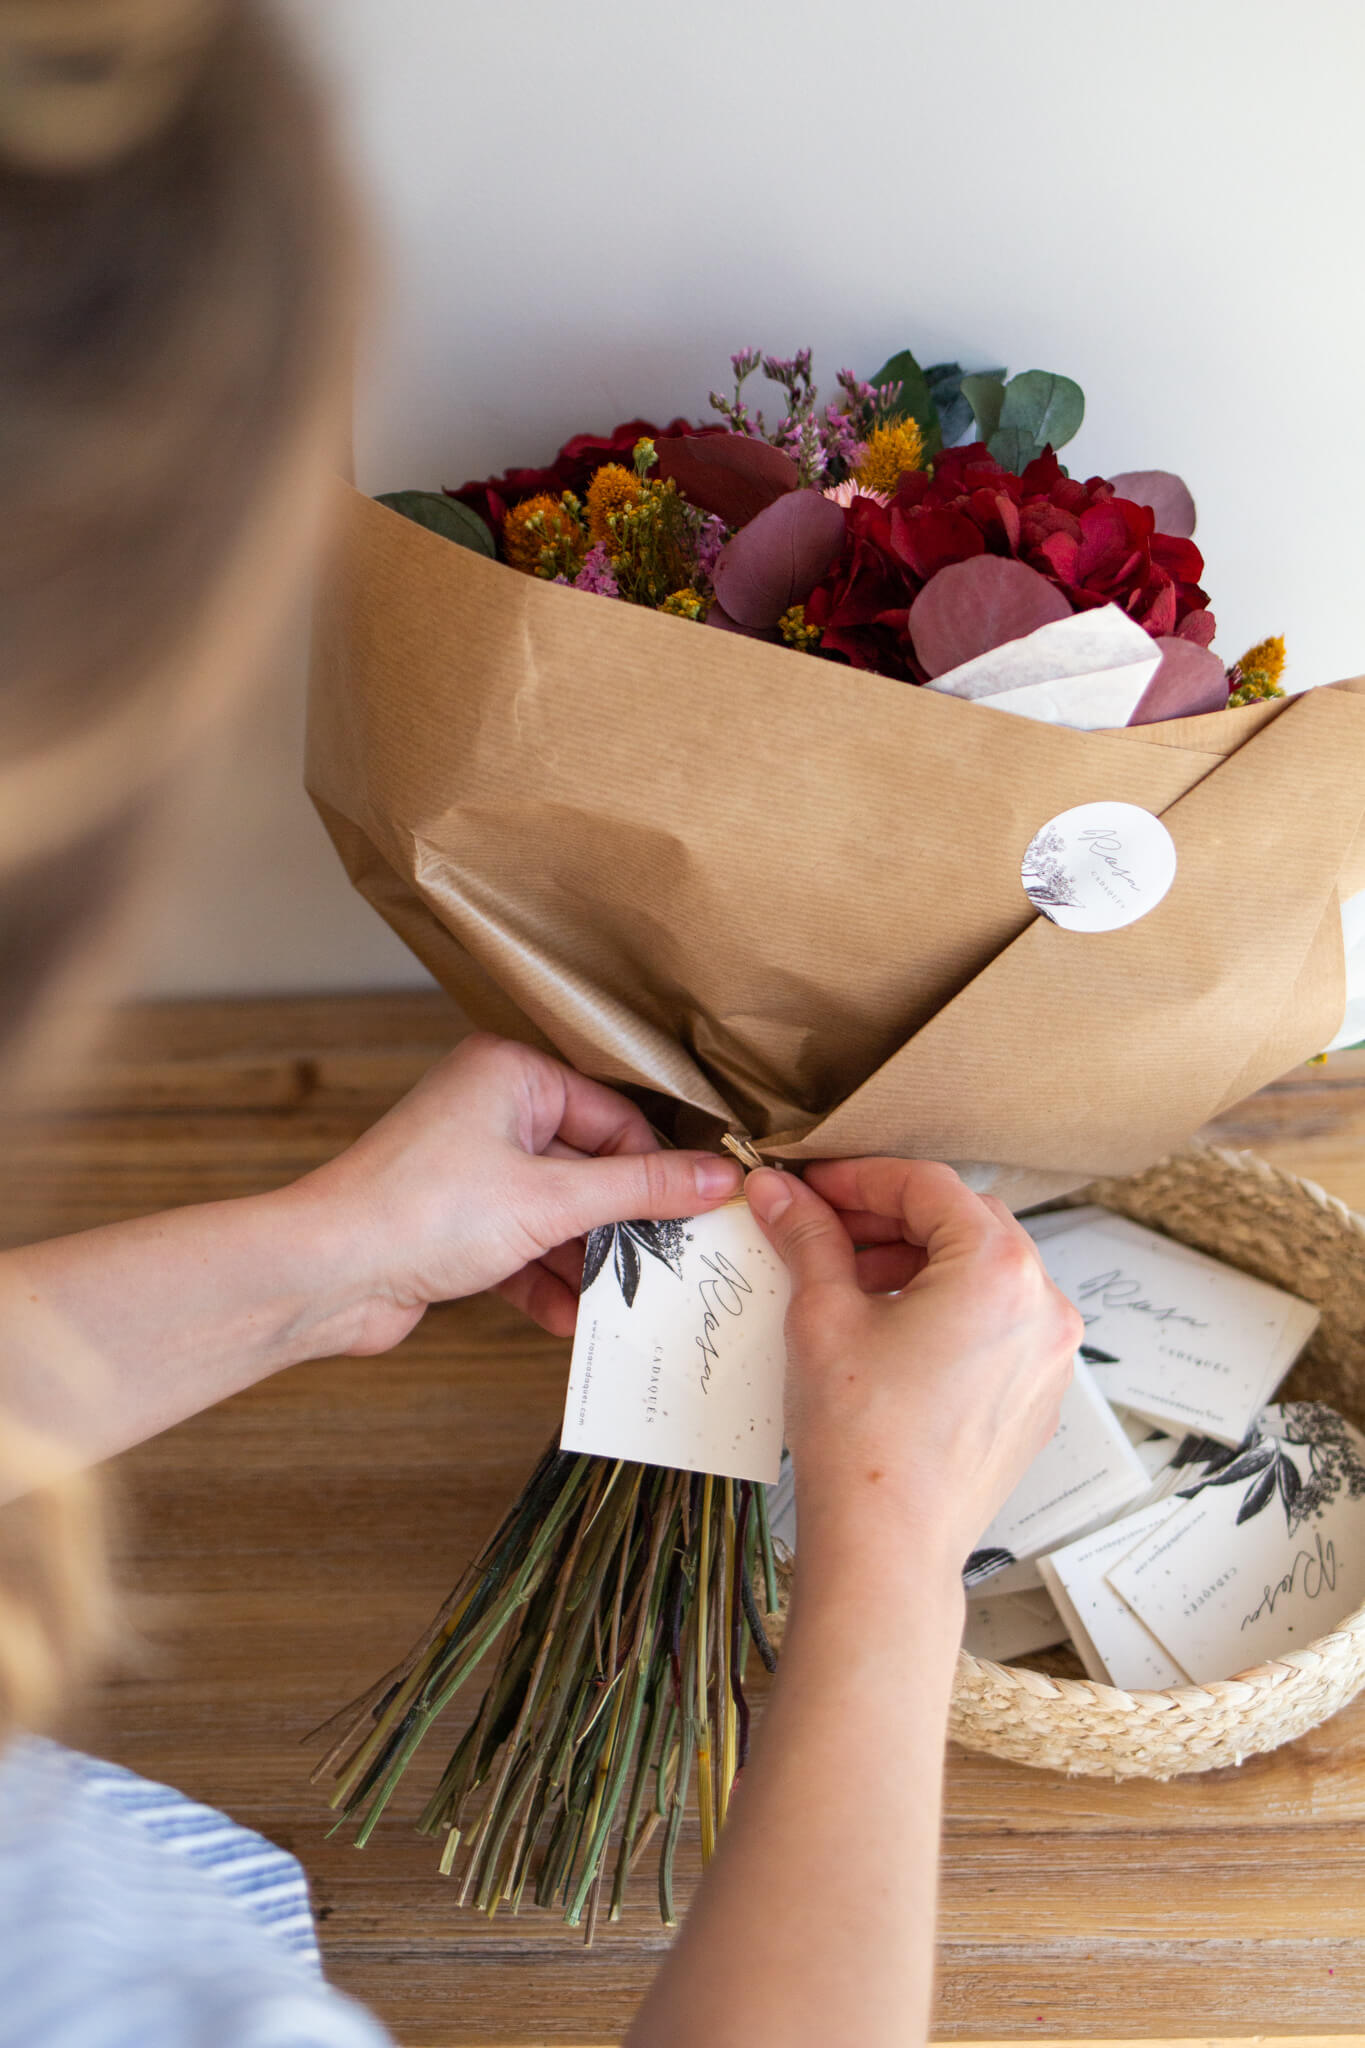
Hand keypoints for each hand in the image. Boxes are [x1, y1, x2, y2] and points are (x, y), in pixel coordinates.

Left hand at [296, 1033, 742, 1349]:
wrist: (323, 1274)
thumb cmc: (419, 1212)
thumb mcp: (551, 1199)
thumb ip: (639, 1190)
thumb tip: (718, 1178)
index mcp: (511, 1074)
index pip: (615, 1117)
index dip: (656, 1169)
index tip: (702, 1214)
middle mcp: (490, 1110)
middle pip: (589, 1167)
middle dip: (620, 1224)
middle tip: (668, 1265)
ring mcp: (470, 1168)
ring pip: (556, 1213)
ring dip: (585, 1262)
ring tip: (621, 1302)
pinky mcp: (456, 1223)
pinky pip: (521, 1245)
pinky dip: (544, 1280)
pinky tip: (568, 1320)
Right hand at [744, 1159, 1080, 1575]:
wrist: (888, 1546)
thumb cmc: (862, 1439)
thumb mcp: (823, 1316)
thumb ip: (808, 1238)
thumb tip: (781, 1192)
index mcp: (999, 1270)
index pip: (928, 1186)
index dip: (861, 1177)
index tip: (813, 1186)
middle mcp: (1044, 1305)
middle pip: (965, 1223)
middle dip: (891, 1217)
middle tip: (826, 1226)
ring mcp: (1049, 1357)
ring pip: (984, 1274)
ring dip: (920, 1262)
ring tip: (851, 1280)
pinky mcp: (1037, 1398)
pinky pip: (997, 1324)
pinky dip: (948, 1309)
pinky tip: (889, 1330)